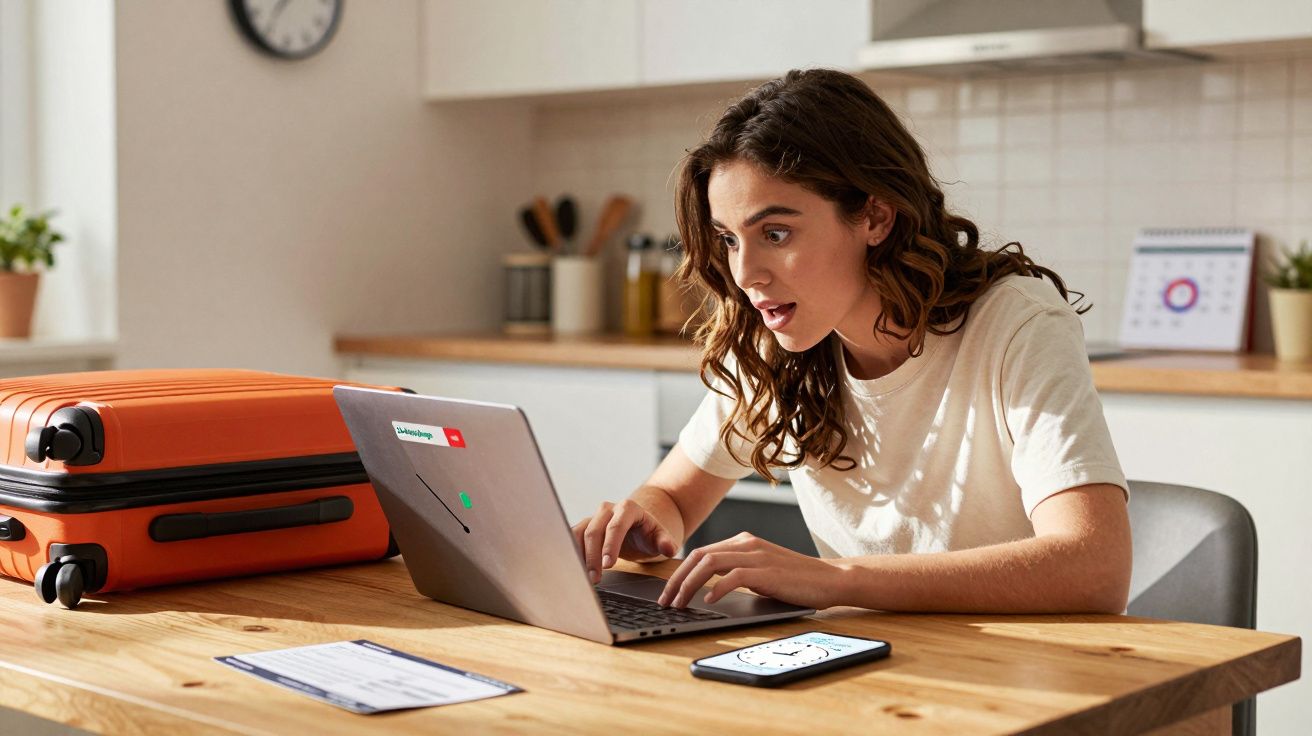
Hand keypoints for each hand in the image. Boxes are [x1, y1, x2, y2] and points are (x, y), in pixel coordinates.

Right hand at [571, 500, 678, 584]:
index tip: (609, 565)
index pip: (616, 526)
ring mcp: (594, 517)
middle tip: (595, 578)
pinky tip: (574, 570)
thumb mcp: (660, 538)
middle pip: (594, 531)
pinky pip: (573, 537)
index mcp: (628, 508)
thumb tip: (669, 548)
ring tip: (583, 577)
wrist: (637, 530)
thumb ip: (665, 542)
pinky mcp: (584, 527)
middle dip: (593, 556)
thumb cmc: (648, 535)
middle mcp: (607, 509)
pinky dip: (571, 553)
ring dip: (579, 556)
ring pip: (580, 533)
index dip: (610, 546)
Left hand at [658, 532, 841, 610]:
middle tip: (665, 601)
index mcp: (742, 542)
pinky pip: (733, 576)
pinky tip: (709, 601)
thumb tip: (707, 589)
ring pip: (710, 563)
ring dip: (689, 584)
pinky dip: (716, 588)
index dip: (679, 572)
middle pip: (698, 556)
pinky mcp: (766, 571)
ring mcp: (756, 555)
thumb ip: (736, 573)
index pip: (700, 553)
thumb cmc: (795, 580)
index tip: (668, 592)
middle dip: (676, 579)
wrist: (830, 579)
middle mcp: (746, 544)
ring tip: (680, 603)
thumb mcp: (760, 573)